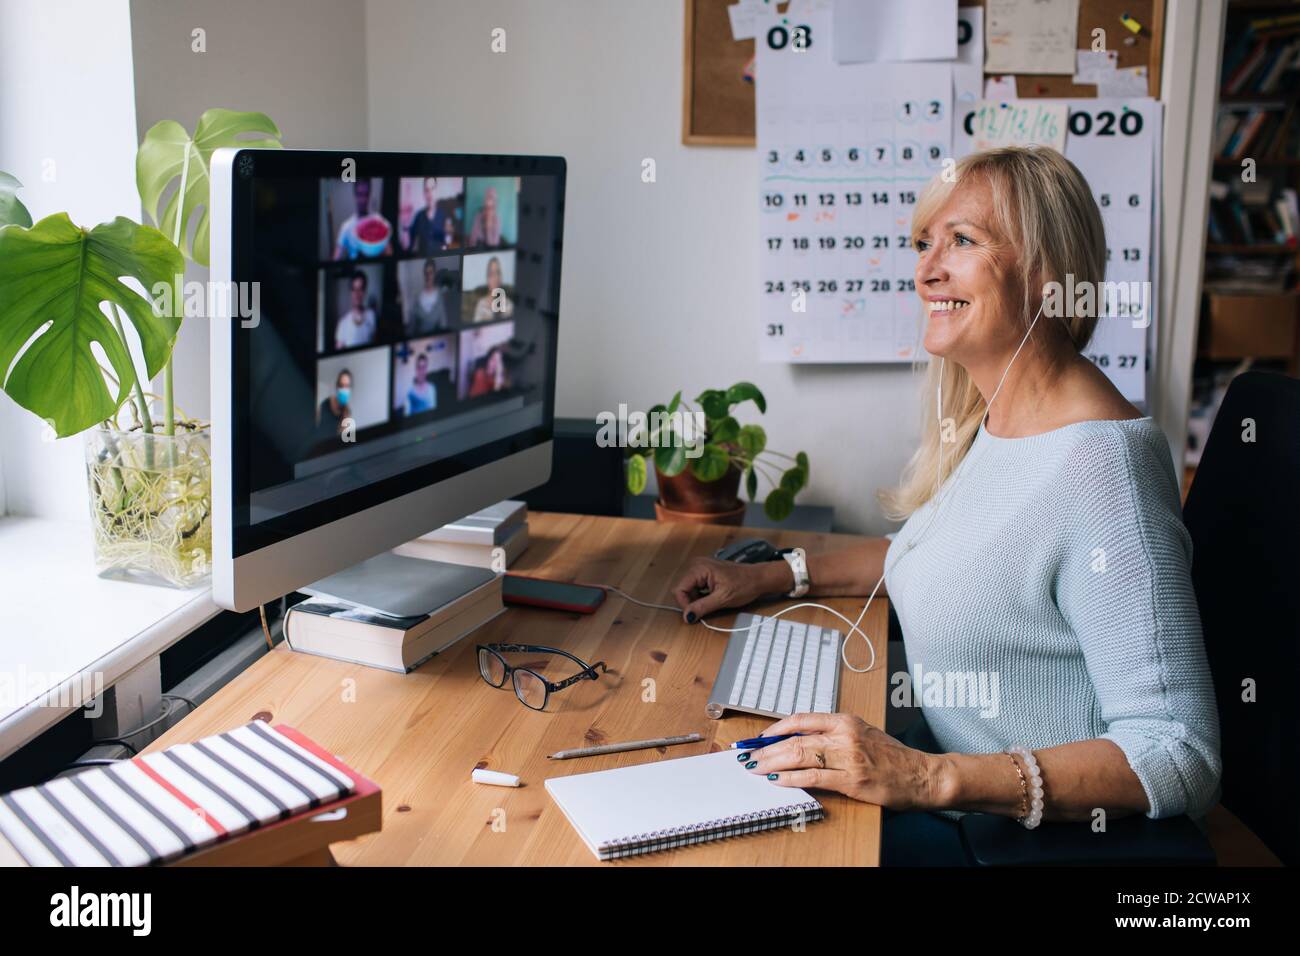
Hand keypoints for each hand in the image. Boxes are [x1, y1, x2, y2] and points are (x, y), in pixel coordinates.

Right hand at [672, 557, 787, 621]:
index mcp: (699, 568)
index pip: (679, 589)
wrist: (759, 578)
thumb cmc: (745, 585)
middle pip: (683, 589)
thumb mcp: (723, 599)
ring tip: (713, 600)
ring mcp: (701, 567)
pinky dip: (701, 594)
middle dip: (692, 601)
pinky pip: (695, 586)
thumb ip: (702, 607)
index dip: (685, 604)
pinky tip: (713, 596)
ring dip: (697, 598)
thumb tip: (687, 616)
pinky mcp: (705, 571)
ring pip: (688, 589)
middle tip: (707, 607)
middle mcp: (697, 564)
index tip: (696, 614)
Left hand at [740, 712, 944, 811]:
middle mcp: (844, 735)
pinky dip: (791, 779)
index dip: (774, 728)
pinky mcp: (851, 780)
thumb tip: (797, 739)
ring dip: (772, 762)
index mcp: (845, 720)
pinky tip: (777, 780)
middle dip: (766, 748)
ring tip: (755, 768)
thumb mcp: (862, 733)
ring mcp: (848, 757)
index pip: (800, 719)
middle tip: (747, 755)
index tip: (757, 737)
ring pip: (800, 756)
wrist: (922, 775)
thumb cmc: (892, 756)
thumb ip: (832, 733)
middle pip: (795, 739)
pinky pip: (814, 777)